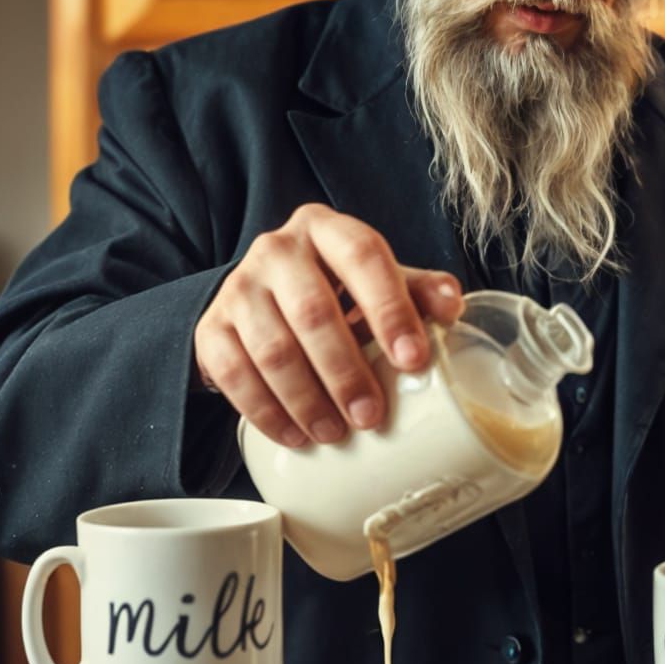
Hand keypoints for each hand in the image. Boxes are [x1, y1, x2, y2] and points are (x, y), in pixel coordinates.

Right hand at [193, 203, 462, 448]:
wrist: (262, 299)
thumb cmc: (337, 290)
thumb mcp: (379, 281)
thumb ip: (418, 291)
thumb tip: (453, 307)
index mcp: (327, 228)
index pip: (362, 256)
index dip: (390, 309)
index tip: (413, 361)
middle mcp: (277, 248)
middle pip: (313, 311)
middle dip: (345, 372)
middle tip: (370, 417)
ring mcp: (239, 287)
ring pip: (272, 348)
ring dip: (306, 399)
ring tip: (333, 434)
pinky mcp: (211, 326)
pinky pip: (233, 373)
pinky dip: (265, 411)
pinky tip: (293, 435)